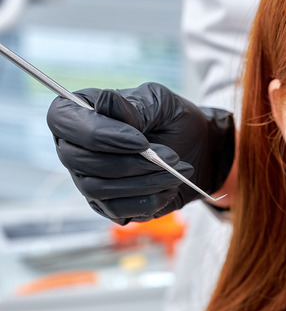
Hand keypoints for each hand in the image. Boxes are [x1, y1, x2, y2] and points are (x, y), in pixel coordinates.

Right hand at [47, 82, 234, 224]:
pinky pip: (117, 210)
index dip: (97, 134)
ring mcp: (87, 179)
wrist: (199, 151)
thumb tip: (106, 100)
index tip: (141, 141)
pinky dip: (149, 199)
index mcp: (80, 112)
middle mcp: (75, 147)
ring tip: (177, 170)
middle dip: (130, 162)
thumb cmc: (174, 121)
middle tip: (171, 156)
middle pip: (79, 161)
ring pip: (98, 189)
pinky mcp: (107, 205)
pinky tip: (171, 186)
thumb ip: (134, 105)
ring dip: (144, 181)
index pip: (62, 121)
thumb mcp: (161, 103)